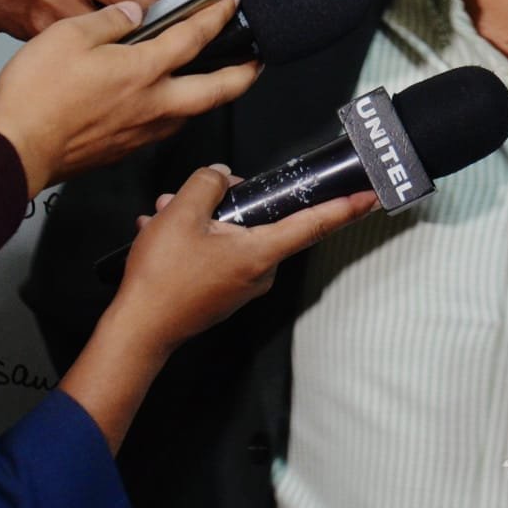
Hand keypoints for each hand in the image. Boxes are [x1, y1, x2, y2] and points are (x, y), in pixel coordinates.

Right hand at [0, 0, 257, 195]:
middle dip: (244, 73)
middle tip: (258, 62)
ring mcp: (141, 131)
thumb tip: (132, 12)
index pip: (195, 37)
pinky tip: (168, 107)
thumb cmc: (36, 96)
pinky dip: (177, 114)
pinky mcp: (124, 149)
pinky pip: (165, 129)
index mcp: (143, 69)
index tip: (232, 3)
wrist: (14, 151)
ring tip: (218, 83)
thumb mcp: (68, 34)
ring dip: (212, 97)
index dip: (217, 16)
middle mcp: (153, 103)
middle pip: (217, 89)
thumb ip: (108, 19)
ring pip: (193, 113)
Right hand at [111, 165, 376, 356]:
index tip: (372, 195)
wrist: (135, 331)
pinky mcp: (221, 295)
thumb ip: (209, 184)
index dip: (346, 207)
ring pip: (232, 236)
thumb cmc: (162, 276)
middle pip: (262, 222)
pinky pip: (216, 254)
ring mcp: (241, 287)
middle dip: (229, 200)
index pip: (314, 224)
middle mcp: (259, 273)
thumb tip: (223, 176)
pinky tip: (159, 231)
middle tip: (196, 191)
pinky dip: (193, 239)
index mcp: (261, 252)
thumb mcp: (181, 214)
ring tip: (164, 212)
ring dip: (201, 219)